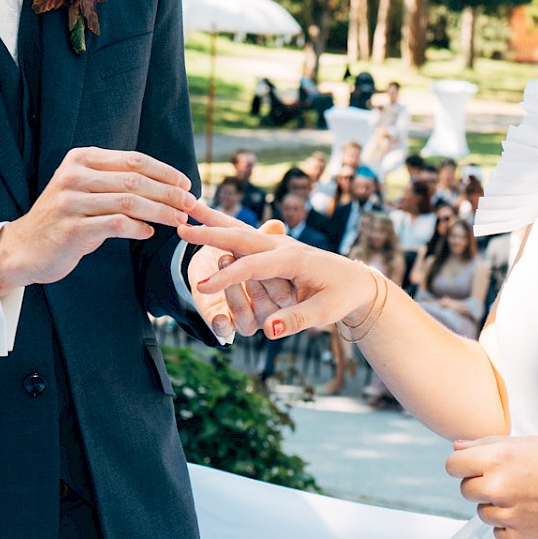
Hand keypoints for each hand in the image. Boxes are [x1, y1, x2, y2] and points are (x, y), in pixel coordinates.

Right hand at [0, 148, 194, 293]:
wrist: (24, 248)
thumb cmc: (64, 219)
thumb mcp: (85, 190)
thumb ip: (115, 181)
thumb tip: (166, 185)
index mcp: (81, 159)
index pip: (133, 160)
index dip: (164, 171)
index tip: (186, 184)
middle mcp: (74, 176)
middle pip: (135, 180)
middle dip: (169, 193)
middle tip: (190, 204)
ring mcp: (71, 201)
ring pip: (129, 202)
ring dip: (160, 212)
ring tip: (178, 221)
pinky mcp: (71, 228)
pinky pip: (115, 225)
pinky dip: (138, 229)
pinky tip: (149, 234)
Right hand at [178, 200, 375, 336]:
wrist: (355, 279)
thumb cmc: (341, 296)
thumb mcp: (324, 312)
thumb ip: (295, 320)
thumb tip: (266, 330)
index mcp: (292, 259)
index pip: (252, 268)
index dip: (227, 279)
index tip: (202, 288)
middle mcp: (280, 246)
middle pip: (239, 236)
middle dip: (210, 232)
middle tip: (181, 227)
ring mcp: (275, 244)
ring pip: (238, 229)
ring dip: (212, 218)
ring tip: (188, 208)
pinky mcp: (272, 247)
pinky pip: (242, 235)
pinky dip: (222, 224)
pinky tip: (204, 217)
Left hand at [445, 436, 537, 538]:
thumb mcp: (530, 444)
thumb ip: (488, 444)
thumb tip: (457, 446)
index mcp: (499, 459)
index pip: (453, 465)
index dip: (464, 465)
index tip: (476, 467)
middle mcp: (499, 487)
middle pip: (466, 490)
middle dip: (482, 486)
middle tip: (512, 483)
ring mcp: (508, 516)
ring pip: (482, 513)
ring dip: (497, 507)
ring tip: (528, 500)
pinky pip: (498, 533)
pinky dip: (511, 527)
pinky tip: (534, 516)